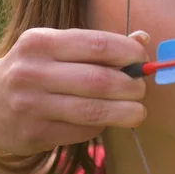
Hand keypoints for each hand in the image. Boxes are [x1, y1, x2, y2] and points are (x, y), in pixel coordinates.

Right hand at [0, 28, 148, 156]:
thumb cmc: (35, 69)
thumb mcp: (57, 47)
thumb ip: (98, 45)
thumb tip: (143, 39)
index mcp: (41, 43)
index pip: (97, 45)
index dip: (128, 53)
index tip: (142, 59)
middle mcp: (32, 72)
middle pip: (99, 80)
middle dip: (130, 86)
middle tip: (141, 90)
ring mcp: (31, 106)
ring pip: (93, 111)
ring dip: (125, 112)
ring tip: (138, 112)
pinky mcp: (34, 134)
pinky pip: (82, 132)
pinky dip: (101, 127)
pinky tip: (104, 121)